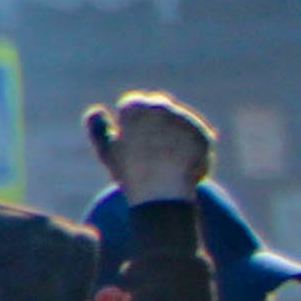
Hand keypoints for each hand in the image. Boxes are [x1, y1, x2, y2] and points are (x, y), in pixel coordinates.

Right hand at [87, 92, 216, 204]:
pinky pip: (196, 137)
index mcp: (136, 107)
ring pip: (178, 121)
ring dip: (174, 134)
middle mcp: (162, 107)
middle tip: (151, 148)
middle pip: (158, 106)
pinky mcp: (203, 135)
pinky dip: (190, 148)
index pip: (132, 103)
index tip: (131, 139)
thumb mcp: (107, 151)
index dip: (129, 122)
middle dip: (154, 122)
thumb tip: (96, 110)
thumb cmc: (130, 174)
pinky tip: (183, 166)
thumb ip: (97, 128)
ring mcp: (185, 119)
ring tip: (167, 162)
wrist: (163, 197)